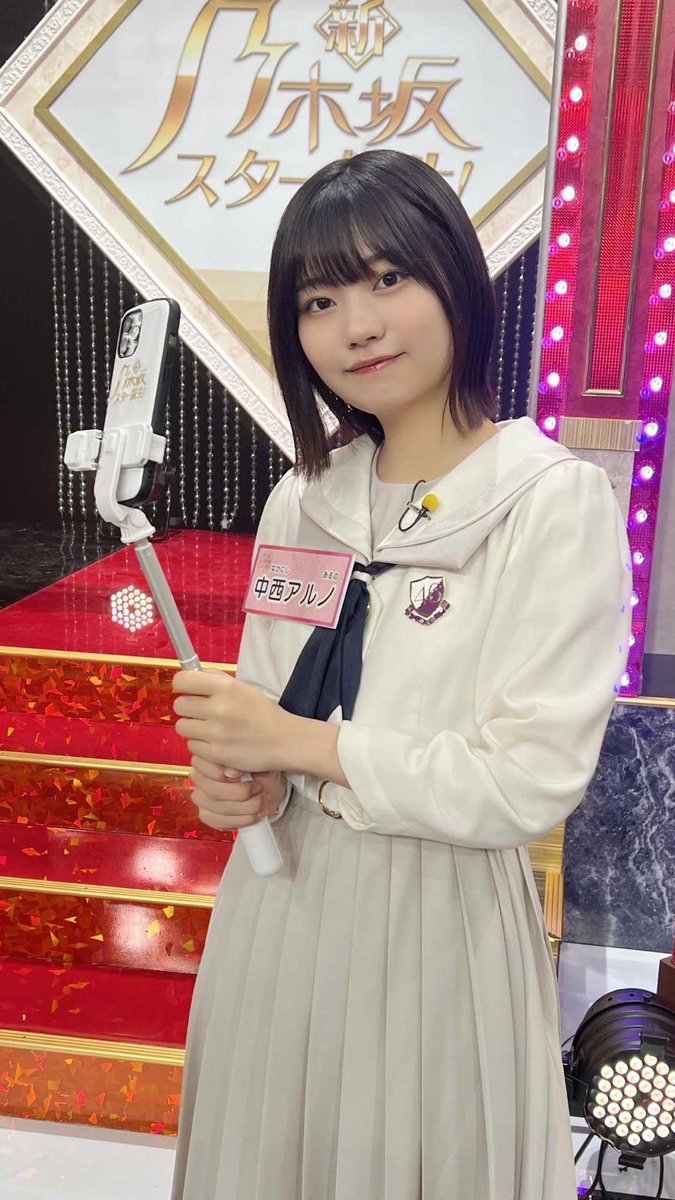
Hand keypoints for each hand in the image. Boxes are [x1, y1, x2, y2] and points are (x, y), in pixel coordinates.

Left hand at [172, 669, 291, 772]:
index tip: (189, 690)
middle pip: (179, 705)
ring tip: (210, 729)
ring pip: (182, 727)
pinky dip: (201, 746)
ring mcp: (216, 733)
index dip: (183, 685)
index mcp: (226, 688)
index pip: (182, 680)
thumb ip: (216, 679)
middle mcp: (219, 708)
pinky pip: (192, 747)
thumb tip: (191, 674)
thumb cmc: (262, 713)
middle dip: (188, 708)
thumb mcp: (243, 688)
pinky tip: (217, 743)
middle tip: (202, 712)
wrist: (283, 740)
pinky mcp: (215, 753)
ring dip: (193, 728)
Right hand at [189, 755, 286, 830]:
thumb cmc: (261, 771)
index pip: (201, 765)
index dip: (221, 772)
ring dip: (246, 807)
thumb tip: (231, 773)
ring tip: (261, 802)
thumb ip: (242, 764)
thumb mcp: (257, 761)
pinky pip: (220, 822)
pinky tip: (255, 815)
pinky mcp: (207, 815)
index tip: (243, 775)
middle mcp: (199, 777)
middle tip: (259, 789)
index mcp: (208, 757)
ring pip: (220, 808)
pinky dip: (242, 820)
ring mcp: (201, 797)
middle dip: (242, 793)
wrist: (267, 788)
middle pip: (214, 791)